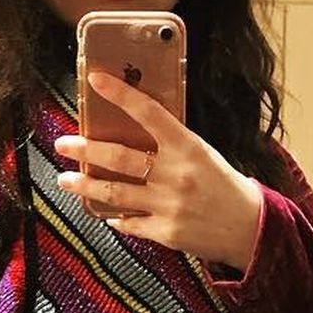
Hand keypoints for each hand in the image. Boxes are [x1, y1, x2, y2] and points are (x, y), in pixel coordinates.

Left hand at [55, 71, 263, 271]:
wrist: (249, 228)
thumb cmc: (223, 184)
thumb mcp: (203, 153)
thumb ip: (171, 143)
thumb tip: (132, 128)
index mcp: (187, 146)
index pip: (148, 112)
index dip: (120, 93)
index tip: (94, 79)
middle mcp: (175, 174)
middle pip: (120, 156)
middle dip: (85, 149)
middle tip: (62, 143)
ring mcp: (168, 205)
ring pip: (115, 192)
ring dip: (85, 184)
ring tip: (65, 180)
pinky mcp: (165, 232)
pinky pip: (129, 223)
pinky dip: (114, 217)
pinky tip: (104, 213)